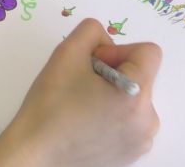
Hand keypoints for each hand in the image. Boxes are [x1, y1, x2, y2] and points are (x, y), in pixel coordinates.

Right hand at [0, 19, 161, 166]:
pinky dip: (113, 116)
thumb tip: (106, 43)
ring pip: (134, 99)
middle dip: (113, 72)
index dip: (118, 51)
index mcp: (137, 94)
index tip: (93, 65)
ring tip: (82, 106)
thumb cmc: (50, 104)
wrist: (36, 154)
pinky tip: (86, 124)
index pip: (148, 52)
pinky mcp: (132, 155)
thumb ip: (91, 31)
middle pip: (140, 76)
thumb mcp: (66, 53)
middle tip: (81, 86)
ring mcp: (142, 141)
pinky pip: (130, 122)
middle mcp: (149, 120)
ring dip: (113, 94)